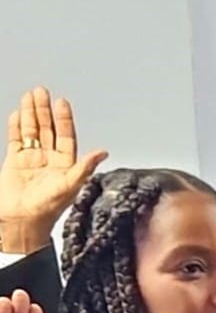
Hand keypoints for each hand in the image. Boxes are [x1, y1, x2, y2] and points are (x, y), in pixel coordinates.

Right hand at [0, 88, 106, 253]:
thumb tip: (103, 151)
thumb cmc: (47, 209)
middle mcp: (49, 159)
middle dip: (44, 110)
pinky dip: (16, 127)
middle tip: (41, 91)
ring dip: (30, 114)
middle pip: (47, 128)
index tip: (61, 102)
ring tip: (29, 96)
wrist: (21, 221)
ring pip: (31, 131)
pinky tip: (16, 114)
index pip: (66, 135)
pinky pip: (16, 140)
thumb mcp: (70, 186)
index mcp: (65, 164)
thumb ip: (85, 167)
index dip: (64, 119)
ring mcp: (32, 160)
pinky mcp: (15, 162)